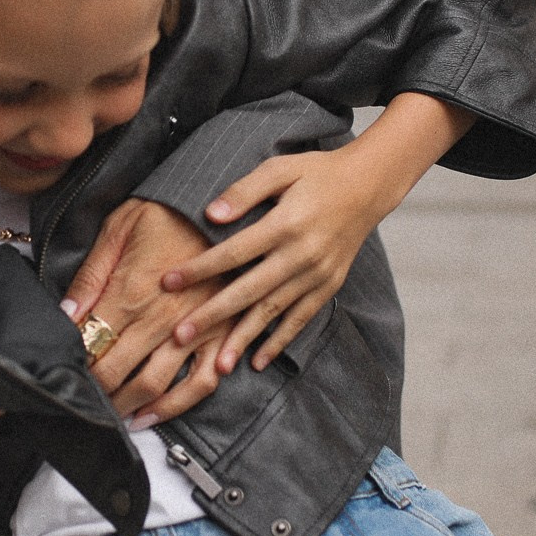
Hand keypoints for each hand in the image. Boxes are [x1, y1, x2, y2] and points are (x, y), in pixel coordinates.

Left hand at [62, 200, 234, 426]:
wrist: (218, 200)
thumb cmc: (165, 210)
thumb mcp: (117, 228)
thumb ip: (90, 276)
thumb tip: (66, 315)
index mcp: (131, 293)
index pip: (94, 349)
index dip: (77, 370)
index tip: (66, 377)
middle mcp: (162, 319)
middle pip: (121, 375)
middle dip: (99, 397)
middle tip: (85, 407)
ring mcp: (195, 329)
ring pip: (159, 387)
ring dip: (134, 409)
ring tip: (118, 418)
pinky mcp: (221, 331)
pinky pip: (204, 379)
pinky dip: (183, 402)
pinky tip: (161, 411)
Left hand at [164, 93, 474, 372]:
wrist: (368, 186)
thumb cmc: (316, 173)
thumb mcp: (280, 168)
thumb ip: (244, 190)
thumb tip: (210, 215)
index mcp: (285, 223)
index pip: (233, 252)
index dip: (199, 269)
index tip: (167, 283)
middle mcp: (301, 254)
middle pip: (248, 290)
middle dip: (212, 315)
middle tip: (179, 337)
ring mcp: (317, 274)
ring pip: (273, 312)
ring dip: (243, 339)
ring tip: (217, 366)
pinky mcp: (328, 286)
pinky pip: (300, 319)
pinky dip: (279, 341)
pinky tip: (257, 360)